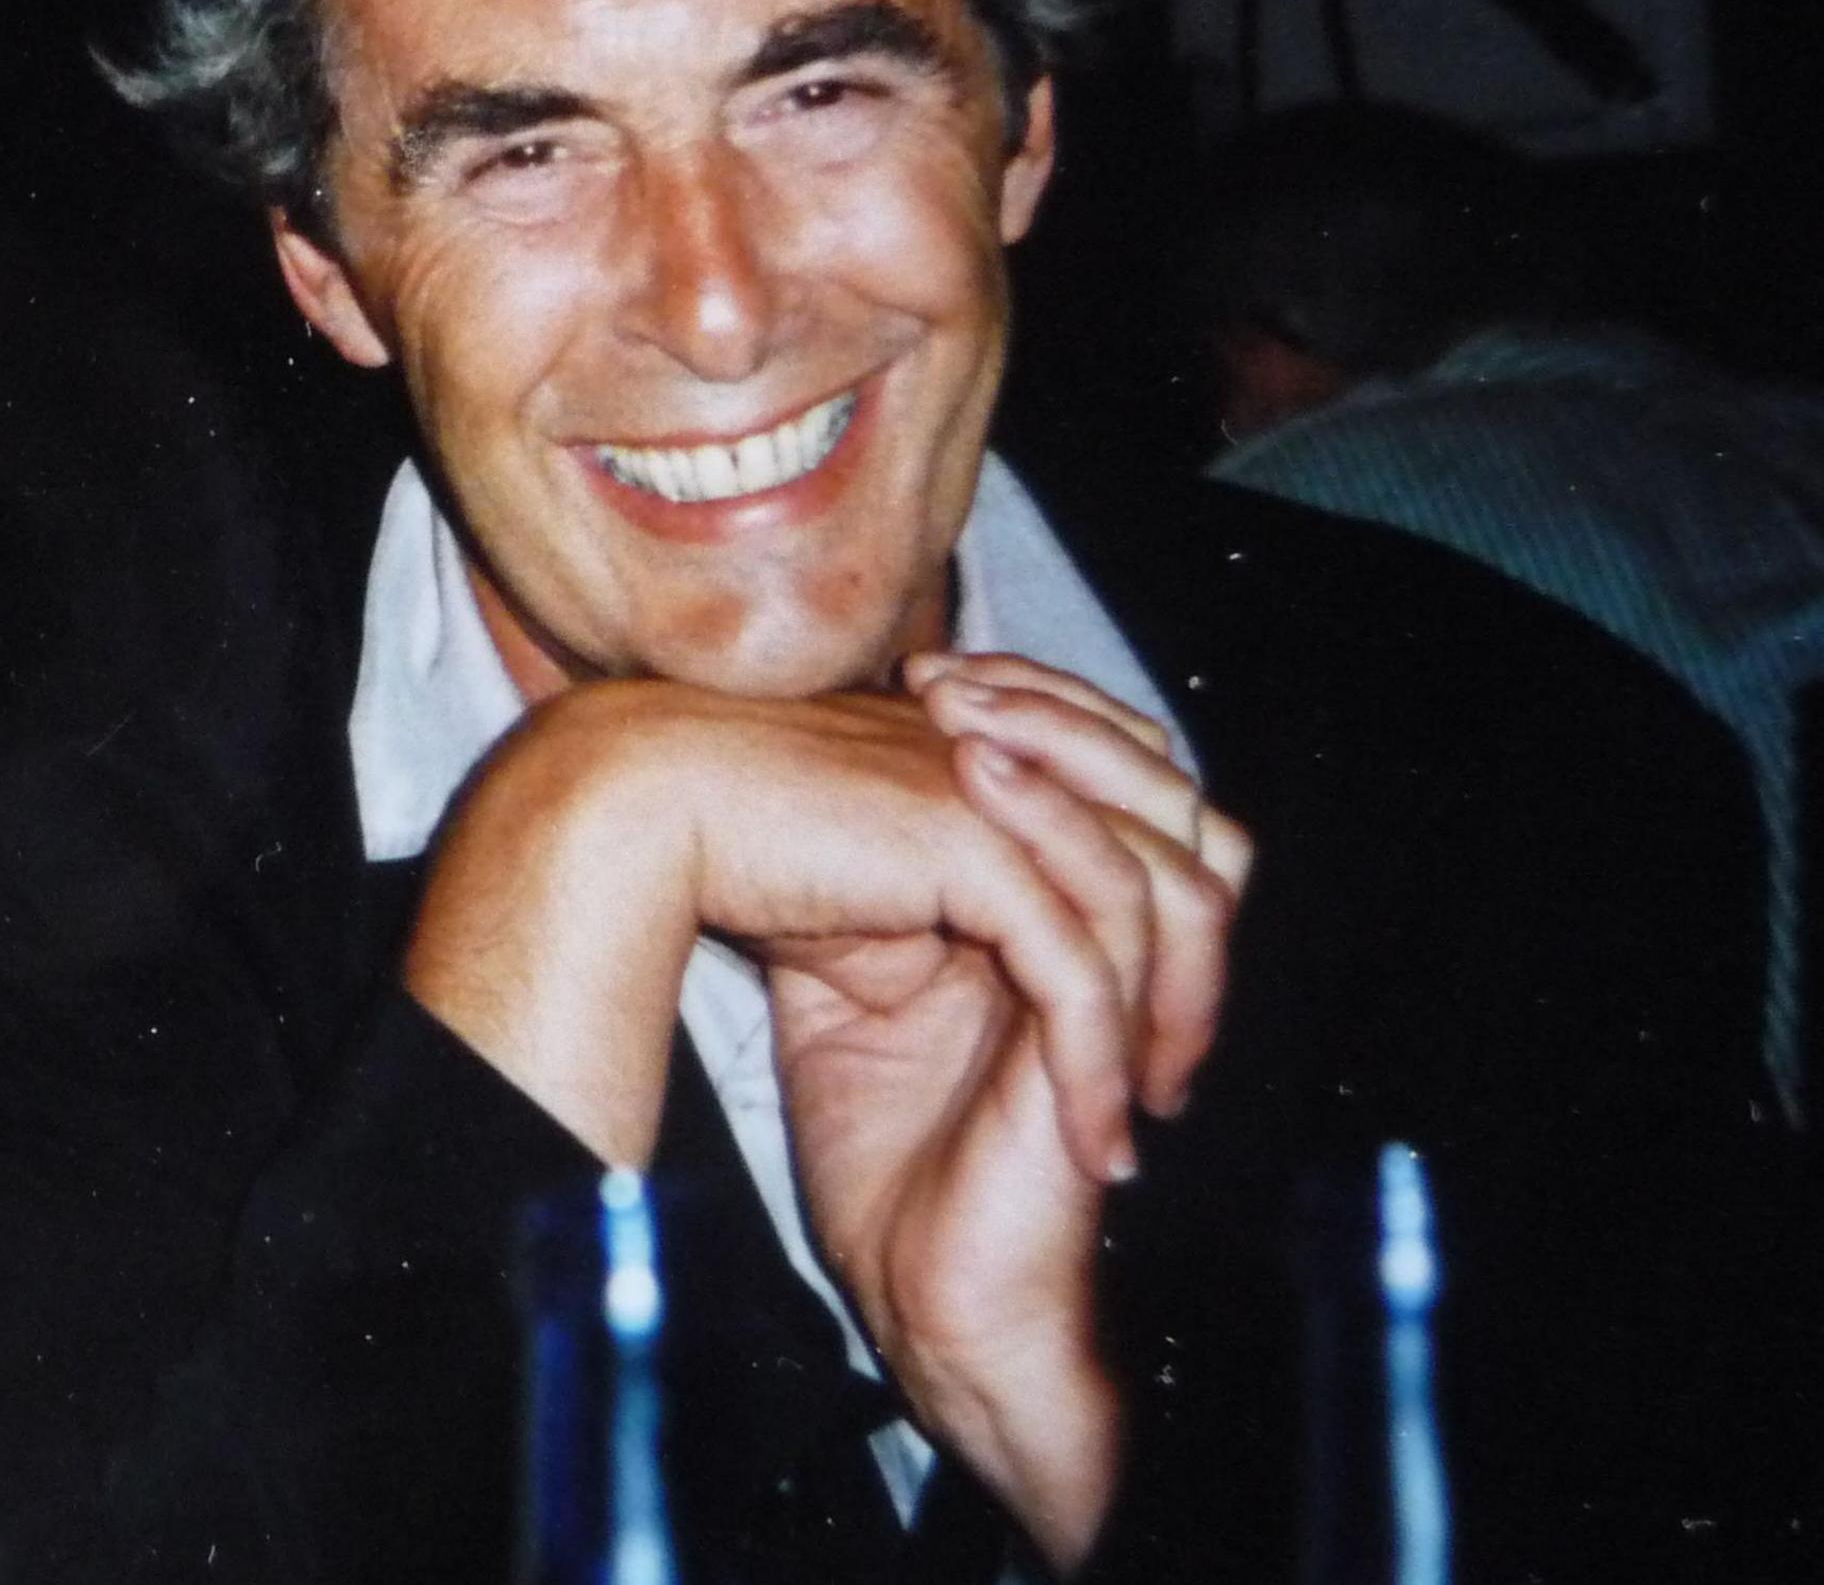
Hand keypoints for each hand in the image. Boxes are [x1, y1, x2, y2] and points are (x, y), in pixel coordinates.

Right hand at [403, 677, 1155, 1187]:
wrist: (632, 803)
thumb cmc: (706, 826)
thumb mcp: (845, 865)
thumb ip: (914, 882)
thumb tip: (937, 942)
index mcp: (990, 749)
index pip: (1131, 830)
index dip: (1157, 937)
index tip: (1137, 1045)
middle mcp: (1017, 760)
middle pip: (1181, 867)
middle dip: (1194, 992)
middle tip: (1166, 1091)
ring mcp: (1005, 797)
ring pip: (1147, 923)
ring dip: (1149, 1042)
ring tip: (1126, 1134)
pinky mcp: (979, 849)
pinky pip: (1077, 972)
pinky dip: (1092, 1067)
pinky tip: (1089, 1140)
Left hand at [767, 654, 1252, 1569]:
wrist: (923, 1294)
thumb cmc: (889, 1155)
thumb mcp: (855, 989)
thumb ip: (872, 890)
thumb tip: (788, 782)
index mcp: (1085, 936)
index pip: (1118, 786)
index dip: (1044, 715)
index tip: (924, 671)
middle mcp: (1133, 963)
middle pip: (1171, 791)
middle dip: (1068, 719)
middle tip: (949, 679)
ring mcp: (1140, 1008)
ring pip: (1176, 843)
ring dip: (1069, 765)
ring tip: (958, 719)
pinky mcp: (1119, 1056)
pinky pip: (1131, 926)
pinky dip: (1061, 846)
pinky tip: (979, 791)